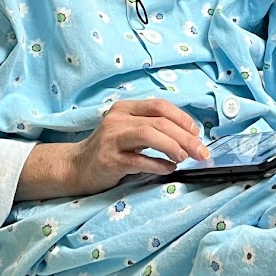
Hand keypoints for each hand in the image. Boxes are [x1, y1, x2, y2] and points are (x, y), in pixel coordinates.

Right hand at [72, 99, 209, 195]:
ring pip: (149, 134)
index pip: (160, 106)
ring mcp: (111, 138)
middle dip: (185, 136)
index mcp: (125, 108)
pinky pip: (138, 160)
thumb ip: (152, 129)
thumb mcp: (128, 131)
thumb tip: (189, 137)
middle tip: (200, 151)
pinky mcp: (108, 160)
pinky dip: (158, 164)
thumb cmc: (109, 150)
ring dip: (173, 146)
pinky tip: (169, 169)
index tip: (197, 133)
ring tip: (184, 157)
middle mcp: (117, 119)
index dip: (182, 118)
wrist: (75, 167)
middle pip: (159, 121)